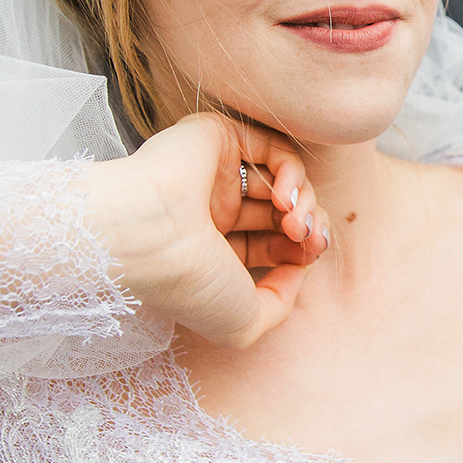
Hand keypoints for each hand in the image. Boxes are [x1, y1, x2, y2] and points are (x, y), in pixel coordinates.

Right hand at [76, 114, 327, 348]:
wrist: (150, 237)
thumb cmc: (189, 284)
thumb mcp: (242, 324)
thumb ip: (279, 303)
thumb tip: (298, 269)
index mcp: (209, 252)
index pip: (270, 245)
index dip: (299, 251)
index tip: (307, 259)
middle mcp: (211, 211)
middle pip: (281, 212)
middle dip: (309, 227)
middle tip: (312, 241)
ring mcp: (214, 174)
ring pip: (282, 181)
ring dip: (305, 203)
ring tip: (297, 224)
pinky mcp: (218, 138)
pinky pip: (273, 148)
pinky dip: (293, 174)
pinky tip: (286, 198)